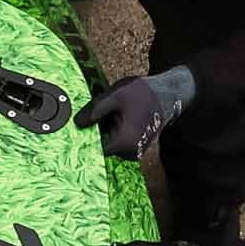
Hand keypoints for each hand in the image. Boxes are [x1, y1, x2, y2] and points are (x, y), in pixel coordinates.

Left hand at [74, 65, 199, 157]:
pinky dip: (111, 129)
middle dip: (94, 130)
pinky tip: (117, 116)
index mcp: (123, 142)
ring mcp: (133, 151)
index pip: (92, 148)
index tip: (77, 126)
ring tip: (113, 113)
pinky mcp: (134, 147)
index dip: (83, 136)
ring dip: (103, 129)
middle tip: (102, 113)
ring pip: (107, 143)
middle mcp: (129, 152)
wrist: (168, 94)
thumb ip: (94, 111)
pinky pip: (115, 141)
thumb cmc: (143, 93)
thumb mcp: (114, 96)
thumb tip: (76, 124)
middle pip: (100, 145)